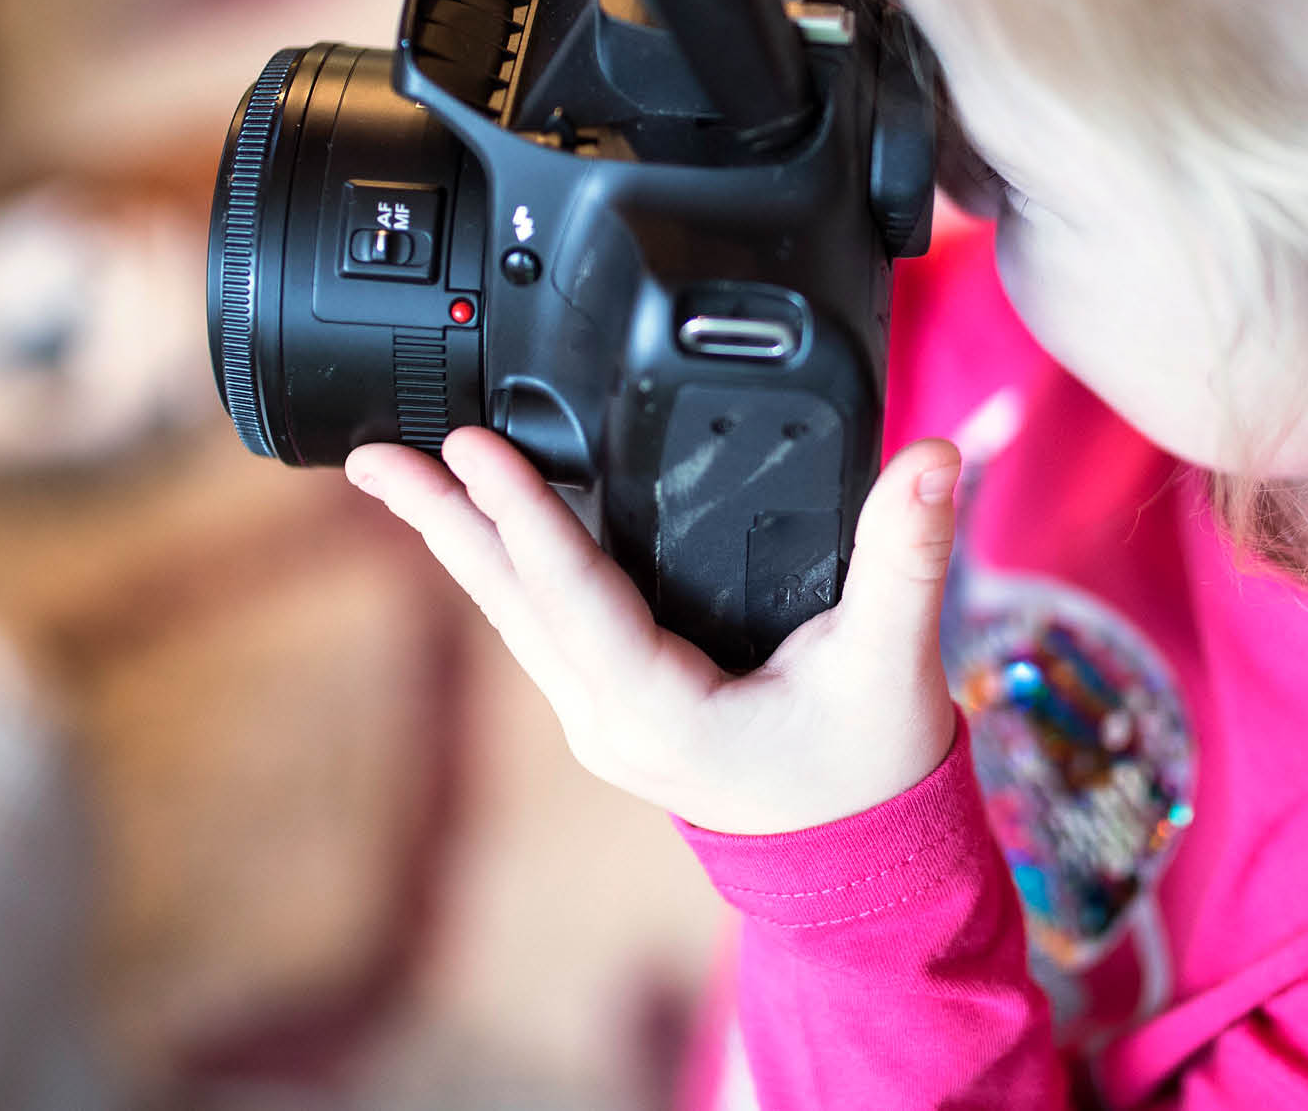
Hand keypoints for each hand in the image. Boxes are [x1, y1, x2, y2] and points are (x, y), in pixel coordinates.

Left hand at [348, 428, 963, 835]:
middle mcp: (609, 717)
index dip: (521, 511)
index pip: (572, 593)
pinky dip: (508, 564)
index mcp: (659, 711)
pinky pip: (544, 622)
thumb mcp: (892, 661)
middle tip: (373, 454)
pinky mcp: (615, 706)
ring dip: (462, 537)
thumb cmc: (869, 773)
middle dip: (442, 521)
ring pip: (516, 611)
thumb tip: (934, 458)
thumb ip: (907, 554)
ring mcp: (603, 717)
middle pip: (511, 601)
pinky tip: (486, 527)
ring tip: (399, 472)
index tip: (469, 443)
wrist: (860, 863)